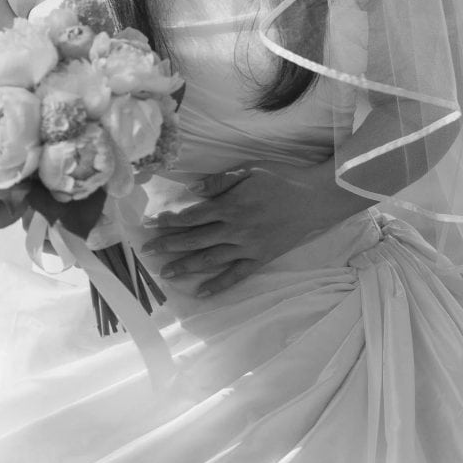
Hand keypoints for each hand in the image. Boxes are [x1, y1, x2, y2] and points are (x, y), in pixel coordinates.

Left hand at [139, 162, 335, 297]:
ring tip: (166, 273)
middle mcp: (235, 230)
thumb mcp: (250, 170)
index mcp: (230, 206)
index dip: (170, 221)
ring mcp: (248, 247)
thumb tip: (191, 190)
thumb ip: (220, 181)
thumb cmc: (281, 179)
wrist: (314, 199)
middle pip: (195, 240)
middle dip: (169, 245)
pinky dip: (218, 285)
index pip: (192, 216)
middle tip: (148, 251)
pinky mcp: (260, 258)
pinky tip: (202, 293)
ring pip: (211, 259)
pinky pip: (236, 275)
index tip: (151, 224)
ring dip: (186, 266)